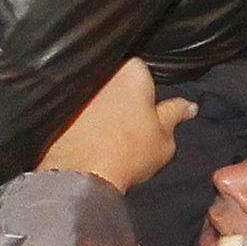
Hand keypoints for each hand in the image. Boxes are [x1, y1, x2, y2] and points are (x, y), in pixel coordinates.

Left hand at [38, 57, 195, 190]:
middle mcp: (102, 72)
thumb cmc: (128, 153)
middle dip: (124, 99)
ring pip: (97, 96)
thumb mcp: (165, 138)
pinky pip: (76, 109)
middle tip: (132, 128)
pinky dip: (83, 121)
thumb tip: (188, 106)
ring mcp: (77, 88)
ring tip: (110, 138)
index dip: (149, 95)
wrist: (82, 175)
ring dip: (103, 110)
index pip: (145, 73)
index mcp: (131, 70)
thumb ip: (175, 115)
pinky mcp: (58, 107)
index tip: (150, 114)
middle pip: (118, 82)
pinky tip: (91, 140)